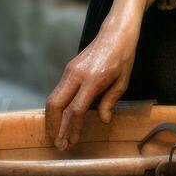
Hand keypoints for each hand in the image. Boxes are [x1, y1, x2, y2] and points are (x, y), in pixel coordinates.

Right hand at [46, 20, 137, 150]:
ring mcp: (69, 71)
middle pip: (56, 104)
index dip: (72, 128)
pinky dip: (56, 107)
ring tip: (56, 135)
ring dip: (52, 118)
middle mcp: (76, 75)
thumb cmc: (123, 56)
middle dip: (54, 126)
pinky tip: (59, 118)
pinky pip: (57, 91)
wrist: (115, 32)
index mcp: (92, 79)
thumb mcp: (123, 81)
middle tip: (58, 143)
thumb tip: (103, 120)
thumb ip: (110, 101)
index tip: (72, 141)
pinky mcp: (68, 69)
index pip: (76, 109)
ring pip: (53, 98)